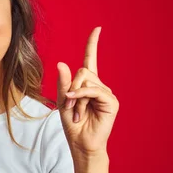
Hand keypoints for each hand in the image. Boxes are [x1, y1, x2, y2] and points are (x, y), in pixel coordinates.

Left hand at [56, 27, 118, 155]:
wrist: (81, 144)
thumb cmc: (72, 125)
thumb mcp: (63, 101)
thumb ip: (63, 83)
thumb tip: (62, 62)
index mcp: (87, 85)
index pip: (90, 59)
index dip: (93, 44)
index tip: (98, 29)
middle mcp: (99, 86)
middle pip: (83, 71)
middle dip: (71, 87)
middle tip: (69, 105)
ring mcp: (106, 94)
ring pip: (86, 80)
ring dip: (75, 97)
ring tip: (76, 112)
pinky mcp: (111, 102)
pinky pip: (93, 90)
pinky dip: (81, 96)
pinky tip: (78, 108)